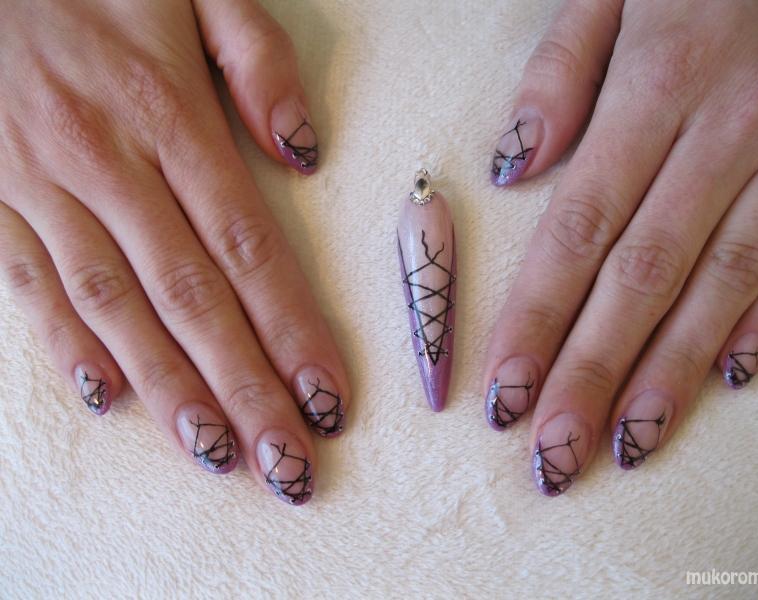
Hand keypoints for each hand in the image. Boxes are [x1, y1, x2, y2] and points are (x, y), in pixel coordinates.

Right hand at [0, 0, 346, 505]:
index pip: (247, 247)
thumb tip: (305, 151)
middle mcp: (106, 163)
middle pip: (190, 298)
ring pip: (114, 309)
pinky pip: (30, 286)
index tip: (328, 395)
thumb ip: (257, 61)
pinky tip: (112, 402)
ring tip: (219, 456)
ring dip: (170, 390)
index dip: (291, 329)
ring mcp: (39, 187)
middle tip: (288, 462)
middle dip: (244, 388)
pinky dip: (70, 347)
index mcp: (166, 113)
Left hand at [484, 0, 757, 493]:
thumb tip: (511, 169)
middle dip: (592, 373)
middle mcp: (727, 133)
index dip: (537, 318)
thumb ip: (559, 72)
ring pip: (723, 284)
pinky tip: (723, 379)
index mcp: (659, 84)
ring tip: (624, 445)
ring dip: (670, 375)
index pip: (579, 229)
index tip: (504, 390)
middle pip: (643, 277)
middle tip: (552, 453)